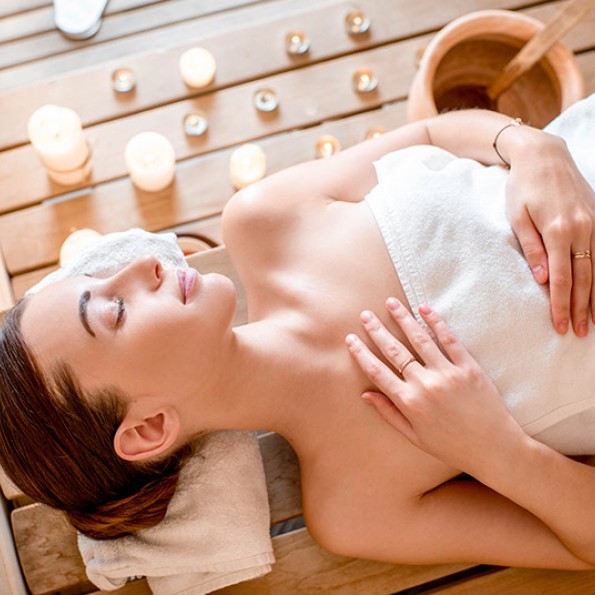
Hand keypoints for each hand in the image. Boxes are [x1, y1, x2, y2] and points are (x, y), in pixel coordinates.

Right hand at [346, 298, 525, 473]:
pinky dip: (436, 322)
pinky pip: (450, 340)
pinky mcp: (469, 367)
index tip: (351, 339)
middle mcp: (425, 385)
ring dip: (403, 319)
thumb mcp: (415, 437)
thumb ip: (389, 413)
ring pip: (420, 339)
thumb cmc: (452, 446)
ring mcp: (448, 374)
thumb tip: (365, 394)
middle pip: (395, 351)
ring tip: (391, 302)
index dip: (362, 353)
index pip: (378, 372)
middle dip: (377, 330)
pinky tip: (424, 308)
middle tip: (365, 314)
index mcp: (409, 402)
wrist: (494, 449)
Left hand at [506, 131, 594, 336]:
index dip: (561, 304)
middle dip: (581, 308)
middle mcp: (582, 229)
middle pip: (584, 278)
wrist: (544, 156)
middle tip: (580, 333)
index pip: (562, 278)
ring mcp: (594, 223)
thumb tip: (542, 279)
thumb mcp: (517, 217)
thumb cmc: (523, 187)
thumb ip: (531, 248)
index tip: (561, 325)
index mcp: (558, 231)